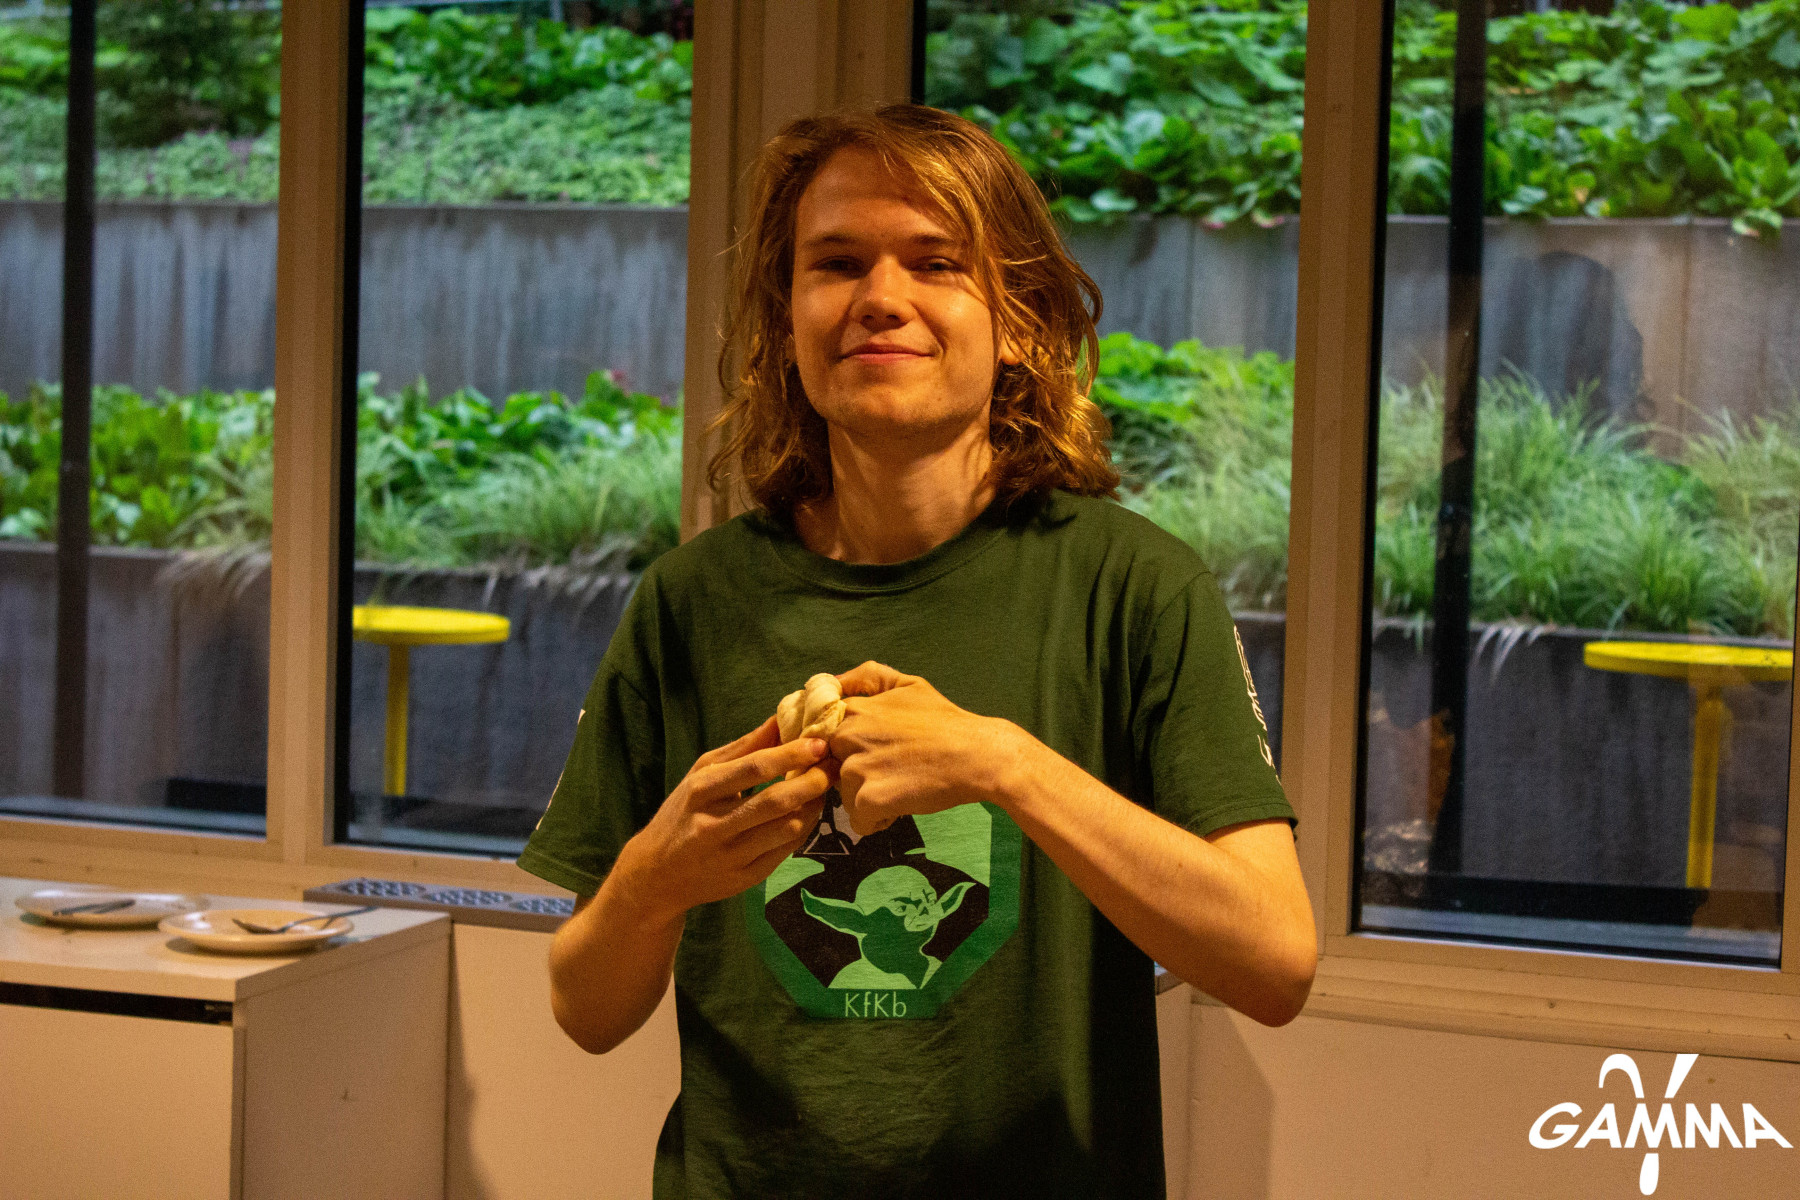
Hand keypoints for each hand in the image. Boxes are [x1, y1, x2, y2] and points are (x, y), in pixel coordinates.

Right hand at [615, 717, 833, 922]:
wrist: (657, 874)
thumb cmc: (683, 813)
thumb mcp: (701, 774)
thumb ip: (743, 747)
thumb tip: (781, 717)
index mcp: (701, 791)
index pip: (753, 769)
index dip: (791, 754)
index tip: (819, 743)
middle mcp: (714, 825)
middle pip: (775, 801)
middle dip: (812, 781)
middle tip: (832, 766)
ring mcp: (730, 856)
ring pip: (787, 829)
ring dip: (813, 806)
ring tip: (822, 788)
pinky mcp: (745, 879)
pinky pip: (786, 851)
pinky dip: (804, 829)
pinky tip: (808, 813)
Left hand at [828, 661, 1026, 835]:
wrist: (977, 755)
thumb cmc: (945, 721)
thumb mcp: (908, 684)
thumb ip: (867, 678)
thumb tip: (833, 681)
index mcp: (852, 710)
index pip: (824, 736)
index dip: (844, 750)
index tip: (868, 755)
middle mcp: (847, 736)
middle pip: (832, 766)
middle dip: (855, 774)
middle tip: (889, 771)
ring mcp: (856, 767)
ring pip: (844, 795)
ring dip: (867, 798)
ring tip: (899, 789)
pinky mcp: (868, 797)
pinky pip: (858, 820)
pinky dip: (876, 821)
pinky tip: (899, 807)